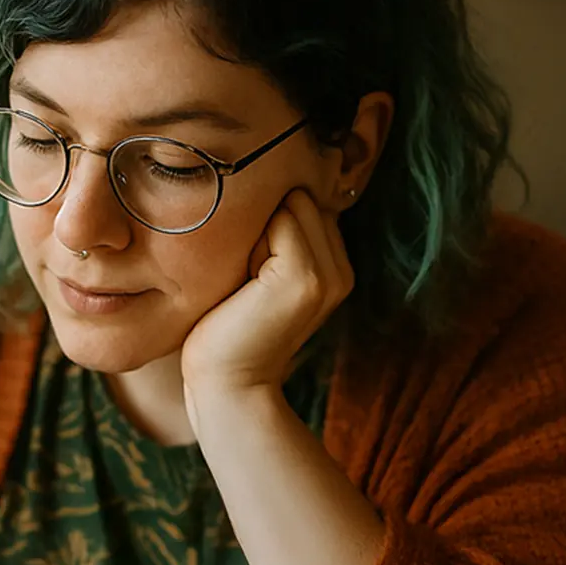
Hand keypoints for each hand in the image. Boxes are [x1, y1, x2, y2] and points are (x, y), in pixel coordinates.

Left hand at [180, 187, 352, 409]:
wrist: (226, 384)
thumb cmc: (225, 328)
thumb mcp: (254, 274)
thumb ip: (273, 237)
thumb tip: (262, 180)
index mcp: (332, 267)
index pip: (304, 201)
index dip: (267, 221)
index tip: (246, 265)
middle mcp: (340, 269)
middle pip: (300, 196)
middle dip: (263, 220)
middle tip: (242, 276)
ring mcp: (328, 274)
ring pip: (292, 202)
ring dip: (255, 228)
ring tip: (242, 279)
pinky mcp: (306, 278)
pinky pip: (281, 219)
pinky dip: (250, 240)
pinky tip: (241, 283)